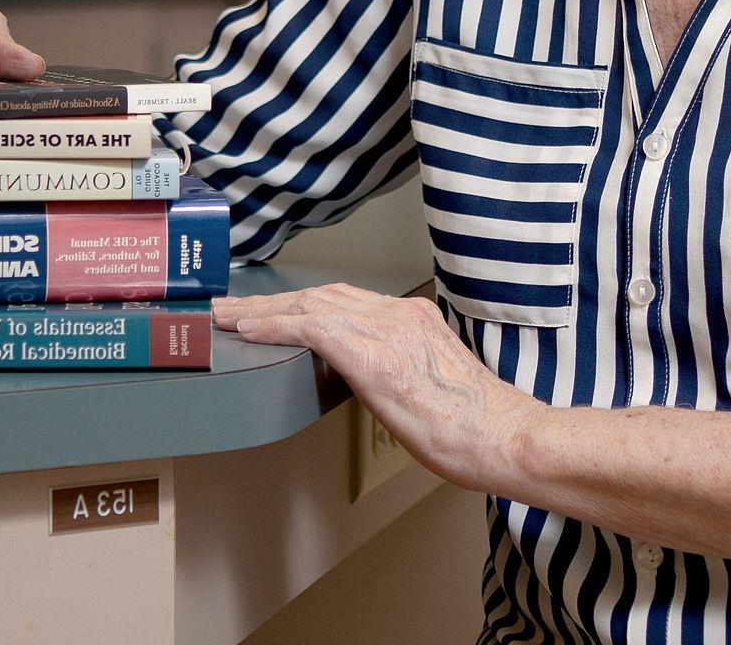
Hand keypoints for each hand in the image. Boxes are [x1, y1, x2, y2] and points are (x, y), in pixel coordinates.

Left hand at [212, 284, 540, 490]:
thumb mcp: (431, 382)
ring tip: (228, 317)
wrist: (501, 435)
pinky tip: (250, 332)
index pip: (344, 299)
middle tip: (233, 307)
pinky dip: (276, 326)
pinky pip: (312, 328)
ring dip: (262, 310)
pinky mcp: (374, 355)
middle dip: (272, 301)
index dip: (301, 302)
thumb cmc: (474, 426)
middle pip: (321, 295)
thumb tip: (364, 380)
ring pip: (310, 305)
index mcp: (413, 317)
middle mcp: (398, 314)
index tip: (271, 310)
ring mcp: (386, 330)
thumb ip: (397, 367)